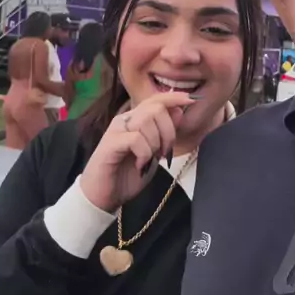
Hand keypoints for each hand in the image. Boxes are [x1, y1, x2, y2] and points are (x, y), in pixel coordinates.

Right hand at [80, 91, 196, 211]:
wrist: (103, 197)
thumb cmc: (127, 175)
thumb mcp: (153, 154)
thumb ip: (164, 134)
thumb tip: (179, 112)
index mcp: (136, 121)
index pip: (156, 100)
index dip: (174, 98)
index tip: (192, 99)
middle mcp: (125, 120)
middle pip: (155, 108)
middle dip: (168, 131)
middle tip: (165, 153)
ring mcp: (116, 130)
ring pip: (146, 120)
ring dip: (156, 143)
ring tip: (150, 160)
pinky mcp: (110, 143)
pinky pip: (136, 138)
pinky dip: (144, 153)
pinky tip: (140, 165)